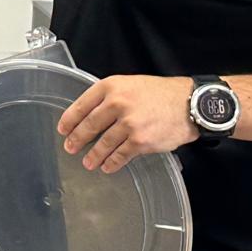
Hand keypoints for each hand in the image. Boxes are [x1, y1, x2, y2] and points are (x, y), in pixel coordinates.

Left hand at [58, 75, 197, 173]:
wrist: (189, 104)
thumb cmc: (160, 93)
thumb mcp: (129, 84)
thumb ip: (110, 96)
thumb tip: (90, 113)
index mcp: (111, 87)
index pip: (81, 104)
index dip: (69, 119)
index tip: (62, 129)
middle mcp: (117, 104)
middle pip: (89, 125)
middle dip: (77, 139)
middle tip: (70, 148)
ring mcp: (129, 124)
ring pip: (103, 143)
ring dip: (93, 155)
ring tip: (87, 162)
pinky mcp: (141, 141)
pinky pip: (121, 155)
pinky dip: (112, 162)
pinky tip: (107, 166)